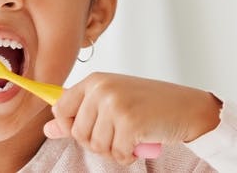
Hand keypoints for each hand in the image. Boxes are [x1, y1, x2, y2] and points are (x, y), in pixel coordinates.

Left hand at [43, 72, 221, 164]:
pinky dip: (128, 155)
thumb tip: (47, 130)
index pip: (59, 108)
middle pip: (77, 133)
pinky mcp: (129, 123)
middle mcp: (101, 89)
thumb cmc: (151, 104)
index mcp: (94, 81)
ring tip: (131, 137)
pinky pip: (117, 153)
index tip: (88, 129)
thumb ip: (80, 115)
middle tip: (118, 134)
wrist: (189, 107)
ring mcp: (115, 105)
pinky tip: (139, 144)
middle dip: (97, 142)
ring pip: (96, 146)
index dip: (69, 126)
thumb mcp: (111, 103)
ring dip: (115, 149)